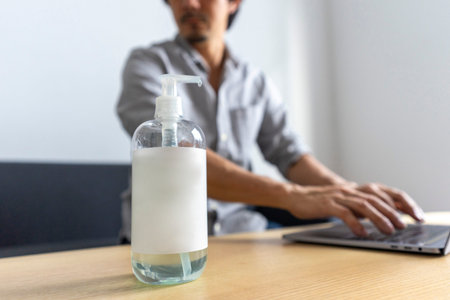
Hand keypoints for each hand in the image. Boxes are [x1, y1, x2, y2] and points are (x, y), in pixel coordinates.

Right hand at [285, 183, 423, 236]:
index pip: (382, 192)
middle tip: (403, 225)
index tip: (412, 214)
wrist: (295, 196)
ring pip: (363, 205)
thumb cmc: (318, 201)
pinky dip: (355, 223)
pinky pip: (344, 213)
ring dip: (378, 218)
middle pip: (375, 199)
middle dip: (392, 212)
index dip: (398, 201)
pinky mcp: (327, 204)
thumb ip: (357, 205)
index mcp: (354, 189)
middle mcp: (349, 190)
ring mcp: (338, 196)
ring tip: (388, 230)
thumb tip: (377, 216)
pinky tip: (362, 233)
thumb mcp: (342, 200)